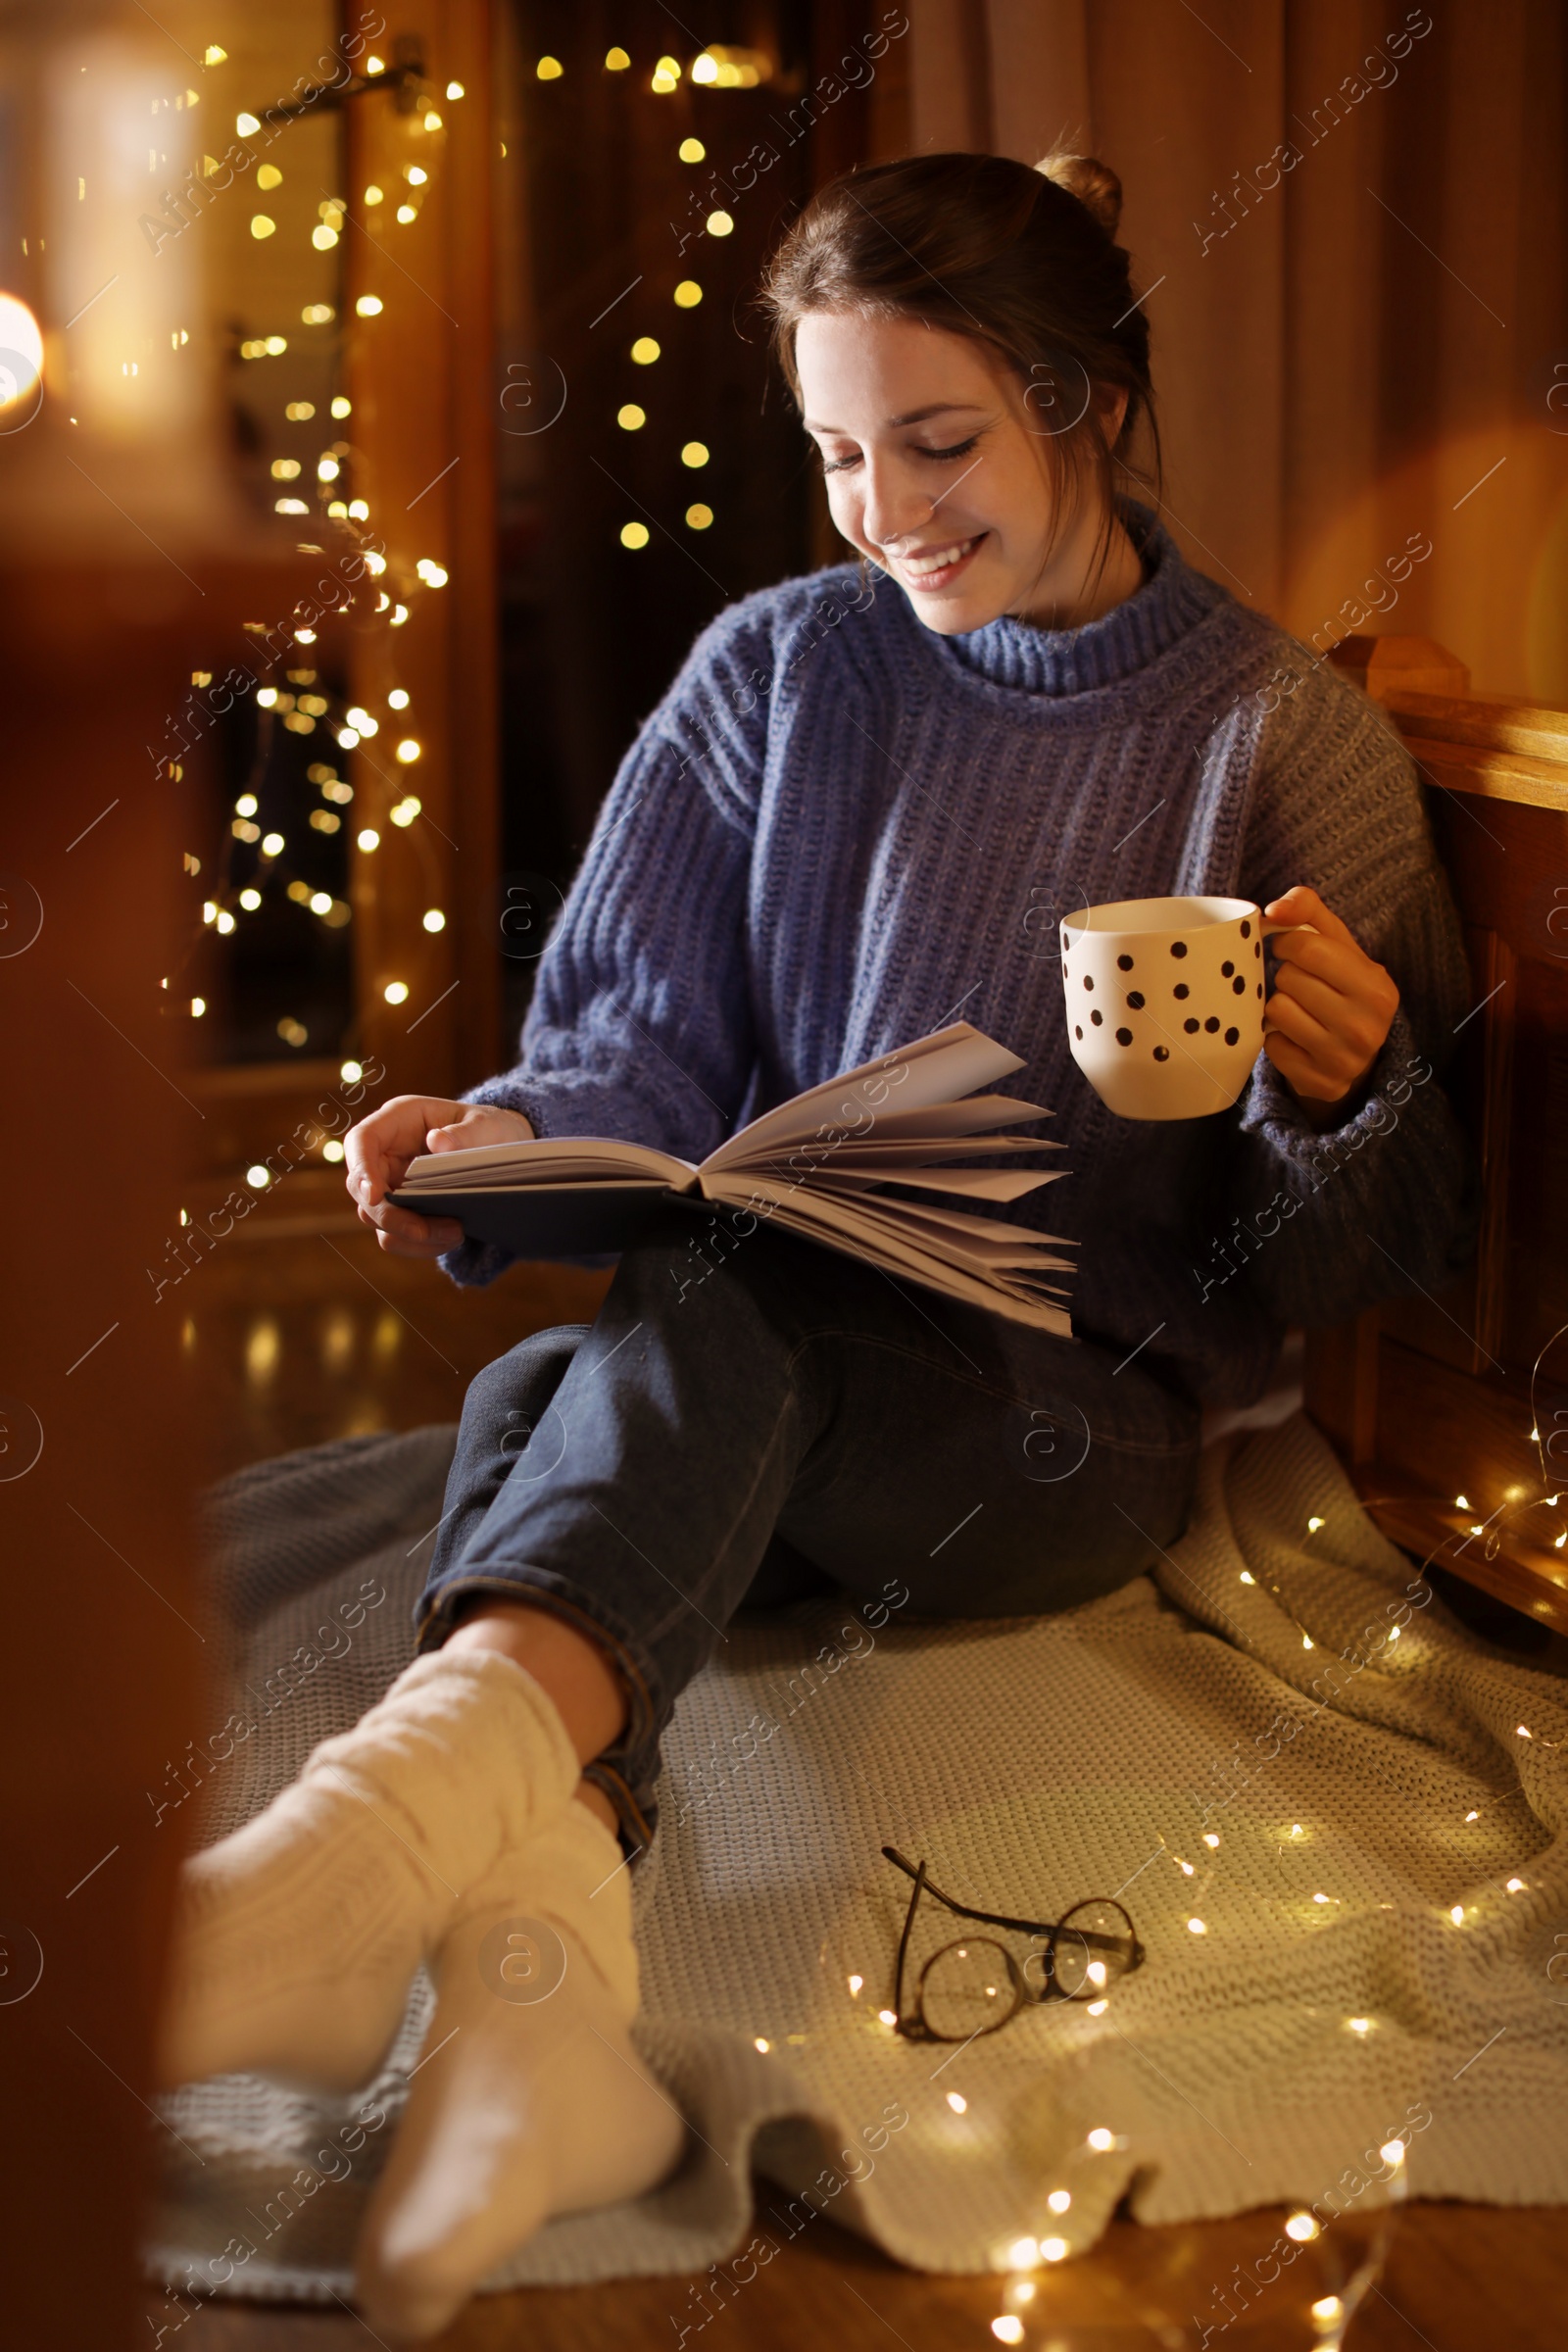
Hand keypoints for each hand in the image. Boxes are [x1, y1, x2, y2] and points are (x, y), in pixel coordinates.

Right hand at [344, 1094, 534, 1256]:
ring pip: (376, 1217)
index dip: (360, 1169)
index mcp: (398, 1119)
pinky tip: (451, 1238)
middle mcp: (386, 1152)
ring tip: (455, 1233)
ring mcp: (389, 1183)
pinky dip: (420, 1244)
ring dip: (409, 1234)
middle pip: (360, 1189)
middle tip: (424, 1232)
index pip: (361, 1141)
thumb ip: (466, 1133)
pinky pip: (395, 1235)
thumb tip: (437, 1142)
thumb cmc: (490, 1131)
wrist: (501, 1156)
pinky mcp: (400, 1209)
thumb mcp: (488, 1125)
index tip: (375, 1196)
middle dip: (390, 1216)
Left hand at [1262, 885, 1399, 1107]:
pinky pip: (1271, 1046)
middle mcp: (1366, 1028)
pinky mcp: (1320, 1084)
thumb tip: (1275, 910)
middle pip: (1289, 980)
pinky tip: (1295, 1038)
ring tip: (1298, 1009)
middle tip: (1301, 985)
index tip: (1289, 949)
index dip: (1287, 943)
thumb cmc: (1341, 986)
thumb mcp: (1337, 944)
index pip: (1308, 948)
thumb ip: (1308, 909)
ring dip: (1279, 1006)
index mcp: (1378, 989)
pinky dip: (1276, 1038)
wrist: (1356, 1052)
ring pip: (1277, 1011)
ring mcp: (1344, 1061)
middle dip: (1287, 976)